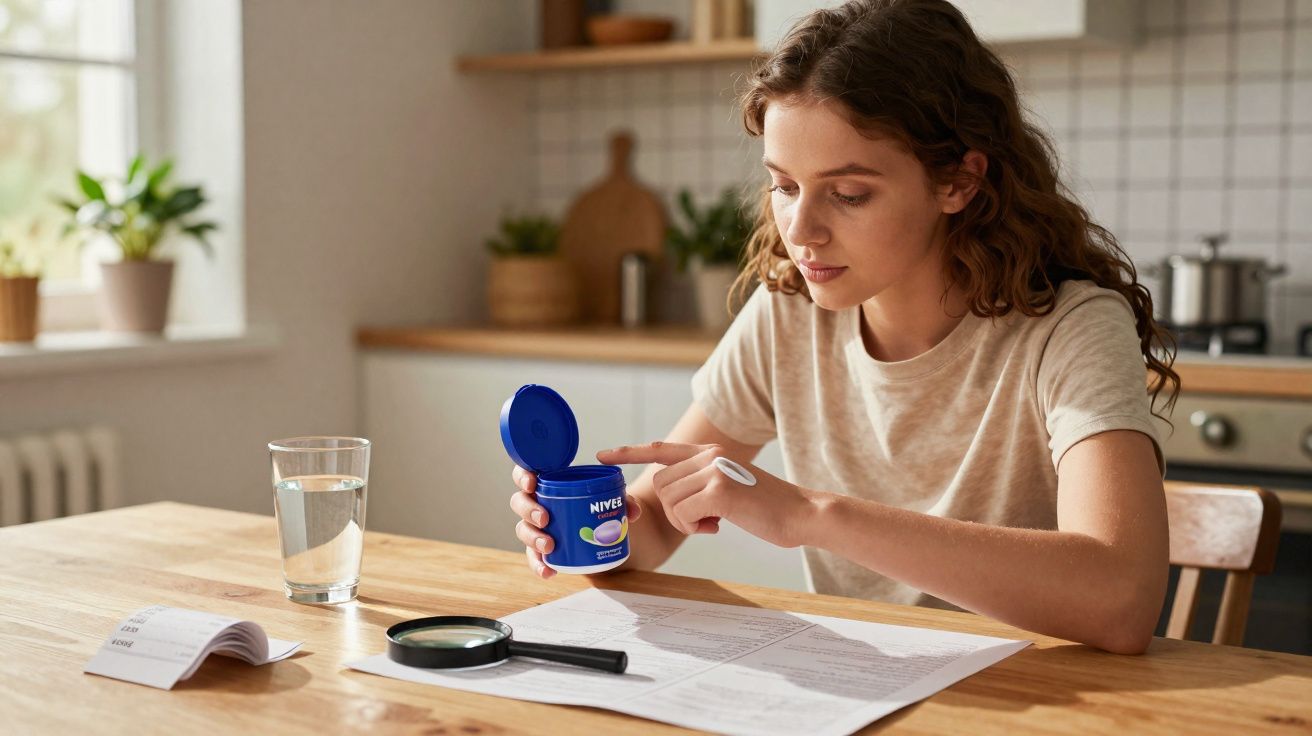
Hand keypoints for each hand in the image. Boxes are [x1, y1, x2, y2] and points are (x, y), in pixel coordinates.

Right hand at [508, 464, 643, 578]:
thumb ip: (624, 501)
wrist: (602, 526)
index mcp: (548, 482)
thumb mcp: (612, 498)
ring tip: (549, 544)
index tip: (532, 483)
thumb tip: (633, 511)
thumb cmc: (598, 503)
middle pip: (519, 502)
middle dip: (528, 510)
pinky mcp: (541, 547)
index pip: (525, 474)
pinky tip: (549, 571)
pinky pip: (534, 557)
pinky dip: (539, 565)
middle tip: (545, 518)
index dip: (522, 476)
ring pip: (523, 529)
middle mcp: (537, 502)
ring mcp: (536, 526)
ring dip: (533, 537)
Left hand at [595, 442, 819, 548]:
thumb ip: (702, 483)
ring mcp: (713, 470)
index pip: (661, 448)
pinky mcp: (719, 490)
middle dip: (675, 511)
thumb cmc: (766, 508)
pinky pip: (684, 515)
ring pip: (669, 501)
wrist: (800, 514)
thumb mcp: (729, 486)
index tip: (603, 456)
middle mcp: (709, 455)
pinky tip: (720, 526)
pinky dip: (696, 528)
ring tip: (715, 522)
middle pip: (661, 484)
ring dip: (686, 522)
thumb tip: (674, 497)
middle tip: (705, 521)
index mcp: (710, 451)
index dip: (629, 452)